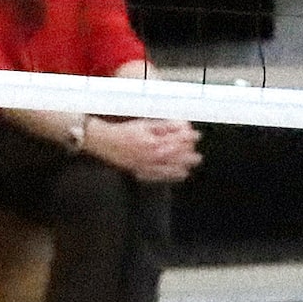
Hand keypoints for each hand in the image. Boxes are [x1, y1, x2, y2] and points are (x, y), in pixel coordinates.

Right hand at [83, 117, 199, 182]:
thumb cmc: (124, 132)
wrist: (105, 142)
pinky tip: (180, 175)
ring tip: (191, 165)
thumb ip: (164, 127)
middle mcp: (152, 157)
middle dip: (189, 156)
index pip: (178, 141)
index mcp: (155, 144)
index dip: (190, 138)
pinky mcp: (140, 171)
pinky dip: (171, 176)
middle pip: (177, 158)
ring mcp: (146, 166)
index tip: (196, 136)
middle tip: (197, 156)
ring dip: (182, 167)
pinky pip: (159, 176)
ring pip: (170, 169)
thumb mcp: (146, 124)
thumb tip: (181, 127)